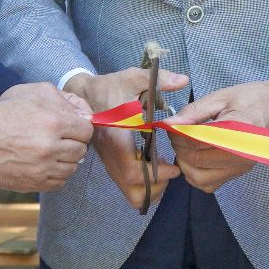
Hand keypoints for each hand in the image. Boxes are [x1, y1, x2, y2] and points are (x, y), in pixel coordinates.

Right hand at [0, 84, 92, 193]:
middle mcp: (51, 147)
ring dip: (66, 160)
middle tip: (60, 139)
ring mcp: (42, 168)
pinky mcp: (34, 183)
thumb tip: (86, 116)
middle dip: (73, 143)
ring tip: (51, 152)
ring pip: (72, 169)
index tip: (71, 127)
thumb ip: (64, 101)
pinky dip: (56, 174)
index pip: (86, 130)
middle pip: (81, 150)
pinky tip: (45, 164)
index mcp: (54, 122)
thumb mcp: (33, 95)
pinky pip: (59, 183)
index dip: (80, 128)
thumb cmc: (4, 113)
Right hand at [64, 67, 189, 209]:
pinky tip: (150, 162)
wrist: (84, 94)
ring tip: (160, 167)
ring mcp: (109, 161)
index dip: (155, 176)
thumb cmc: (110, 87)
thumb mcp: (133, 77)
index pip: (133, 171)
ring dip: (148, 187)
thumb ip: (159, 78)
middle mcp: (110, 155)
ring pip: (127, 190)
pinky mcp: (110, 162)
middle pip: (131, 189)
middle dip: (155, 187)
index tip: (174, 168)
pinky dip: (141, 182)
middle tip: (169, 169)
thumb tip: (184, 80)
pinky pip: (124, 183)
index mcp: (116, 138)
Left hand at [163, 74, 268, 192]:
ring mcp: (241, 167)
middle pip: (195, 162)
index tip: (170, 124)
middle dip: (178, 148)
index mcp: (236, 131)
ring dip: (185, 163)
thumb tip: (170, 123)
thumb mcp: (222, 97)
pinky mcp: (240, 173)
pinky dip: (197, 174)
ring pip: (199, 179)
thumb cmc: (254, 98)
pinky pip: (210, 184)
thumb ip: (194, 111)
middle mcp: (240, 155)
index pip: (195, 141)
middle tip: (176, 132)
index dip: (176, 134)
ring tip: (186, 145)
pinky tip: (196, 156)